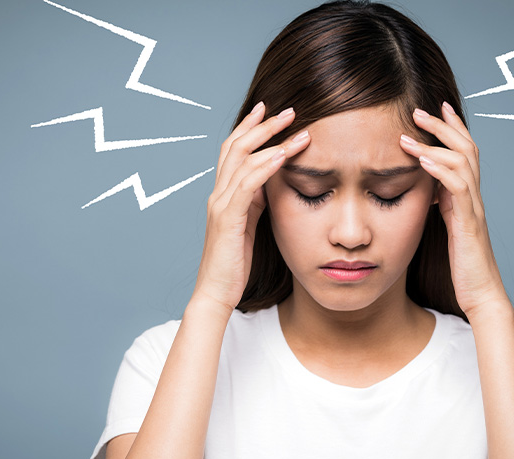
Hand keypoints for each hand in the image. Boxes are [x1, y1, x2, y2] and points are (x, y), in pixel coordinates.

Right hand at [192, 103, 310, 311]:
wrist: (216, 292)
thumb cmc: (234, 264)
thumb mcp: (248, 226)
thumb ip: (255, 202)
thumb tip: (271, 183)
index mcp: (223, 195)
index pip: (233, 151)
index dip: (249, 128)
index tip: (269, 110)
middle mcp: (218, 194)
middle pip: (236, 147)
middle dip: (262, 126)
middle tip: (289, 110)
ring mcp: (220, 205)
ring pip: (244, 161)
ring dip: (272, 142)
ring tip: (297, 129)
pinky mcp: (228, 219)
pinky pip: (247, 185)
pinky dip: (266, 167)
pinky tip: (283, 156)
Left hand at [399, 103, 507, 316]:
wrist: (480, 294)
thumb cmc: (462, 266)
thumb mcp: (446, 228)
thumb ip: (440, 206)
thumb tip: (424, 189)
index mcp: (467, 197)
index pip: (464, 153)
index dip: (452, 129)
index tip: (435, 109)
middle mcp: (474, 198)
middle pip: (467, 148)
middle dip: (443, 126)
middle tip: (419, 110)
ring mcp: (474, 208)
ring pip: (463, 162)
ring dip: (435, 144)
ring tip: (409, 133)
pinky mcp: (469, 223)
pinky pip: (458, 188)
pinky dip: (439, 170)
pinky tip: (421, 161)